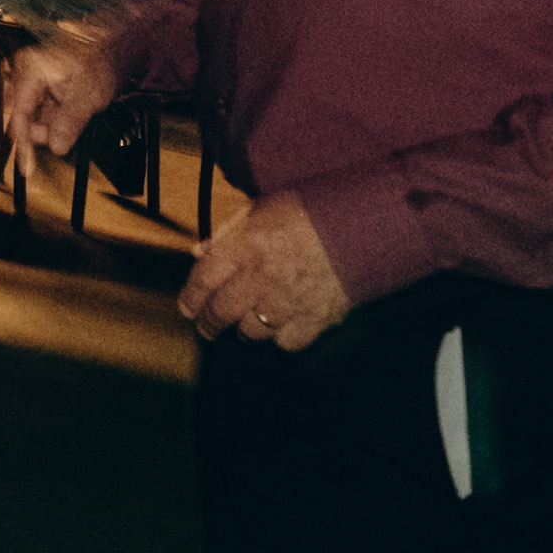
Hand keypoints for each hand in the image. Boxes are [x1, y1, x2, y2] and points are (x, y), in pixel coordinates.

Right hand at [0, 22, 123, 189]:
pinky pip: (46, 113)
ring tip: (74, 120)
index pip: (19, 115)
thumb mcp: (87, 95)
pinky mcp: (48, 90)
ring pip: (37, 118)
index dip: (23, 143)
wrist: (113, 47)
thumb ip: (69, 123)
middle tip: (62, 139)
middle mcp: (29, 77)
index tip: (28, 166)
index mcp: (31, 72)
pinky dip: (58, 122)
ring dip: (53, 128)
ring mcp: (38, 83)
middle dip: (43, 133)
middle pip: (26, 118)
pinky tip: (72, 119)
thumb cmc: (99, 60)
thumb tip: (56, 146)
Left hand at [176, 191, 353, 350]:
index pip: (204, 278)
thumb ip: (228, 232)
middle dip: (209, 324)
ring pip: (251, 332)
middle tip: (207, 328)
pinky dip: (280, 339)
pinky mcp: (316, 319)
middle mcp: (263, 275)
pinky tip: (281, 329)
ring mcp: (289, 300)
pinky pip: (286, 342)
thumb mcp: (263, 209)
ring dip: (244, 331)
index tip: (187, 308)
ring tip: (245, 327)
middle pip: (223, 312)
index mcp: (247, 244)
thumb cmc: (312, 212)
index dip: (191, 298)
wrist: (366, 225)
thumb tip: (198, 252)